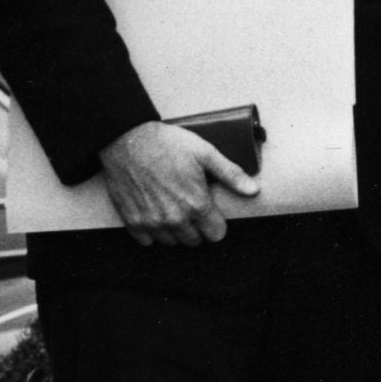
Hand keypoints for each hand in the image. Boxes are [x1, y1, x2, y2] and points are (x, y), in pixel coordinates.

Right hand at [96, 120, 258, 246]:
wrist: (127, 139)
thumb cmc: (166, 143)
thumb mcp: (205, 152)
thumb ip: (231, 174)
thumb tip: (253, 190)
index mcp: (196, 204)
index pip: (216, 234)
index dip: (215, 223)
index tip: (210, 211)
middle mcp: (174, 219)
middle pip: (194, 241)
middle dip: (196, 227)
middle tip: (189, 206)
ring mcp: (152, 222)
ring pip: (171, 242)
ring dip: (174, 230)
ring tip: (172, 208)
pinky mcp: (132, 221)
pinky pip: (147, 241)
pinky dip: (152, 232)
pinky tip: (154, 213)